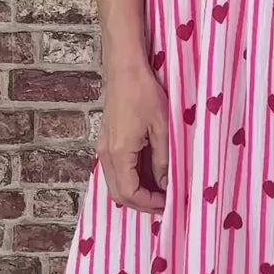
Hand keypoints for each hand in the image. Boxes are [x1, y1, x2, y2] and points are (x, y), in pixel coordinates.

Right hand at [99, 65, 169, 213]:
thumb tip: (165, 184)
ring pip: (115, 184)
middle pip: (118, 194)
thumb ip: (163, 159)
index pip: (129, 193)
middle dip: (141, 204)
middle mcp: (106, 154)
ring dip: (136, 193)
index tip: (169, 203)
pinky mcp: (106, 142)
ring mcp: (103, 148)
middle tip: (165, 203)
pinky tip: (149, 176)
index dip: (149, 204)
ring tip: (160, 192)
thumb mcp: (161, 127)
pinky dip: (130, 180)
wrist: (124, 69)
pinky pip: (115, 171)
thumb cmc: (144, 92)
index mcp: (119, 153)